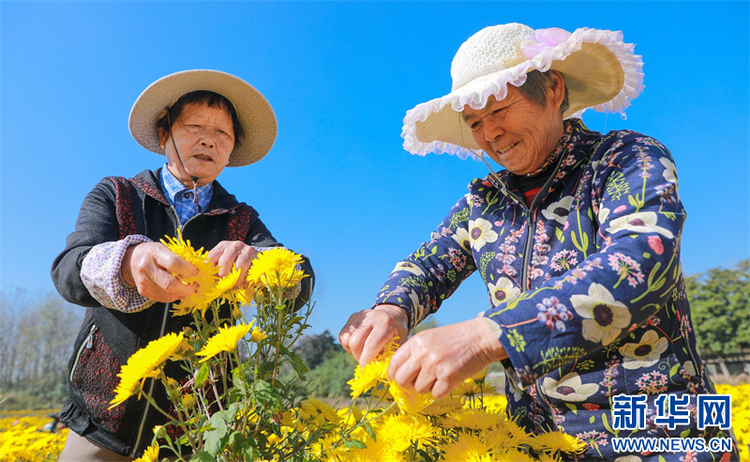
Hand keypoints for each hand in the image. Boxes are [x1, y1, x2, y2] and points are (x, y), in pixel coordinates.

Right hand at [121, 242, 198, 302]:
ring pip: (168, 295)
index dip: (189, 269)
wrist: (131, 261)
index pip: (174, 263)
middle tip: (195, 285)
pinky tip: (179, 290)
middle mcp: (147, 268)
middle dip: (187, 288)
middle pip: (170, 285)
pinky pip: (164, 298)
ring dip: (183, 293)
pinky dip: (175, 296)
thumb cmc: (152, 253)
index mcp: (154, 253)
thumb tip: (196, 271)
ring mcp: (144, 282)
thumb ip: (179, 258)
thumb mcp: (164, 248)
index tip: (196, 271)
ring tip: (189, 287)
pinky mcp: (144, 292)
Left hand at [208, 241, 258, 287]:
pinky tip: (244, 283)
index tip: (211, 280)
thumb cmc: (234, 262)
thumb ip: (213, 268)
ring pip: (239, 267)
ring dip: (236, 279)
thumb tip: (204, 279)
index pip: (212, 257)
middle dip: (224, 275)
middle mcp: (235, 245)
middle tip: (224, 284)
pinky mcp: (258, 258)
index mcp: (223, 246)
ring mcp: (248, 251)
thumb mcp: (221, 262)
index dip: (210, 270)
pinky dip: (246, 281)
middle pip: (226, 260)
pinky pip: (250, 272)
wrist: (253, 257)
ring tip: (234, 285)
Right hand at [339, 304, 408, 365]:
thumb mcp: (399, 344)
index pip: (371, 345)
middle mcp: (371, 317)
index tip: (366, 370)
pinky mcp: (352, 317)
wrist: (391, 314)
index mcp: (385, 323)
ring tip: (363, 353)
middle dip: (358, 357)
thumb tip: (380, 374)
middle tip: (365, 362)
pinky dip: (348, 346)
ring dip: (353, 352)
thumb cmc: (396, 333)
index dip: (366, 361)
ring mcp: (360, 315)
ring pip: (347, 340)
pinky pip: (343, 336)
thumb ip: (390, 357)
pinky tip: (359, 346)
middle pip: (355, 343)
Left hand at [388, 317, 506, 398]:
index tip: (399, 379)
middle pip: (402, 380)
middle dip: (409, 384)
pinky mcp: (449, 377)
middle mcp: (423, 354)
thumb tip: (399, 374)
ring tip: (440, 375)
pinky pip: (436, 394)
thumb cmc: (454, 339)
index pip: (394, 364)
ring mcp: (435, 366)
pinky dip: (442, 391)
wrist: (480, 337)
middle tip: (419, 381)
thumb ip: (414, 353)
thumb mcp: (429, 338)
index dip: (394, 375)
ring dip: (429, 387)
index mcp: (415, 342)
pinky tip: (449, 380)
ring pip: (420, 389)